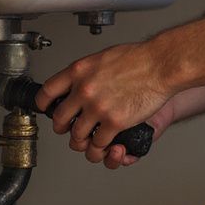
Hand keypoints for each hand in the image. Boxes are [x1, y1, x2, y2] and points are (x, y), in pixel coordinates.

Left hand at [35, 42, 175, 167]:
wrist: (160, 65)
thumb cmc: (139, 58)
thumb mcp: (102, 58)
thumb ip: (87, 72)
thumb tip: (79, 81)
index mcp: (78, 71)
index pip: (47, 91)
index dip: (43, 104)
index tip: (45, 109)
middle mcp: (84, 90)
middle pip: (59, 119)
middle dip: (63, 128)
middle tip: (68, 129)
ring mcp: (98, 108)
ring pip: (77, 136)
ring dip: (82, 142)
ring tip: (87, 141)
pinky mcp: (114, 122)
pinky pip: (99, 143)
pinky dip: (102, 147)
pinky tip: (107, 143)